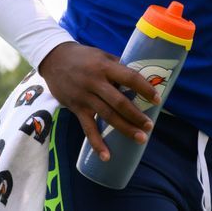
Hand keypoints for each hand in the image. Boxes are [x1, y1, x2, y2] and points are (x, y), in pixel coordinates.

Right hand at [37, 41, 161, 161]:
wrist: (54, 59)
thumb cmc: (83, 56)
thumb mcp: (102, 55)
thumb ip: (118, 66)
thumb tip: (138, 78)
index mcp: (105, 67)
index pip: (129, 78)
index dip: (145, 89)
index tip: (157, 100)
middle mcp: (95, 82)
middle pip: (119, 102)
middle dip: (136, 116)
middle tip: (149, 126)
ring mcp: (85, 97)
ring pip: (107, 116)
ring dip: (125, 129)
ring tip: (140, 138)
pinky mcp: (76, 108)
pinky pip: (88, 128)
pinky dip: (96, 143)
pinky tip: (106, 156)